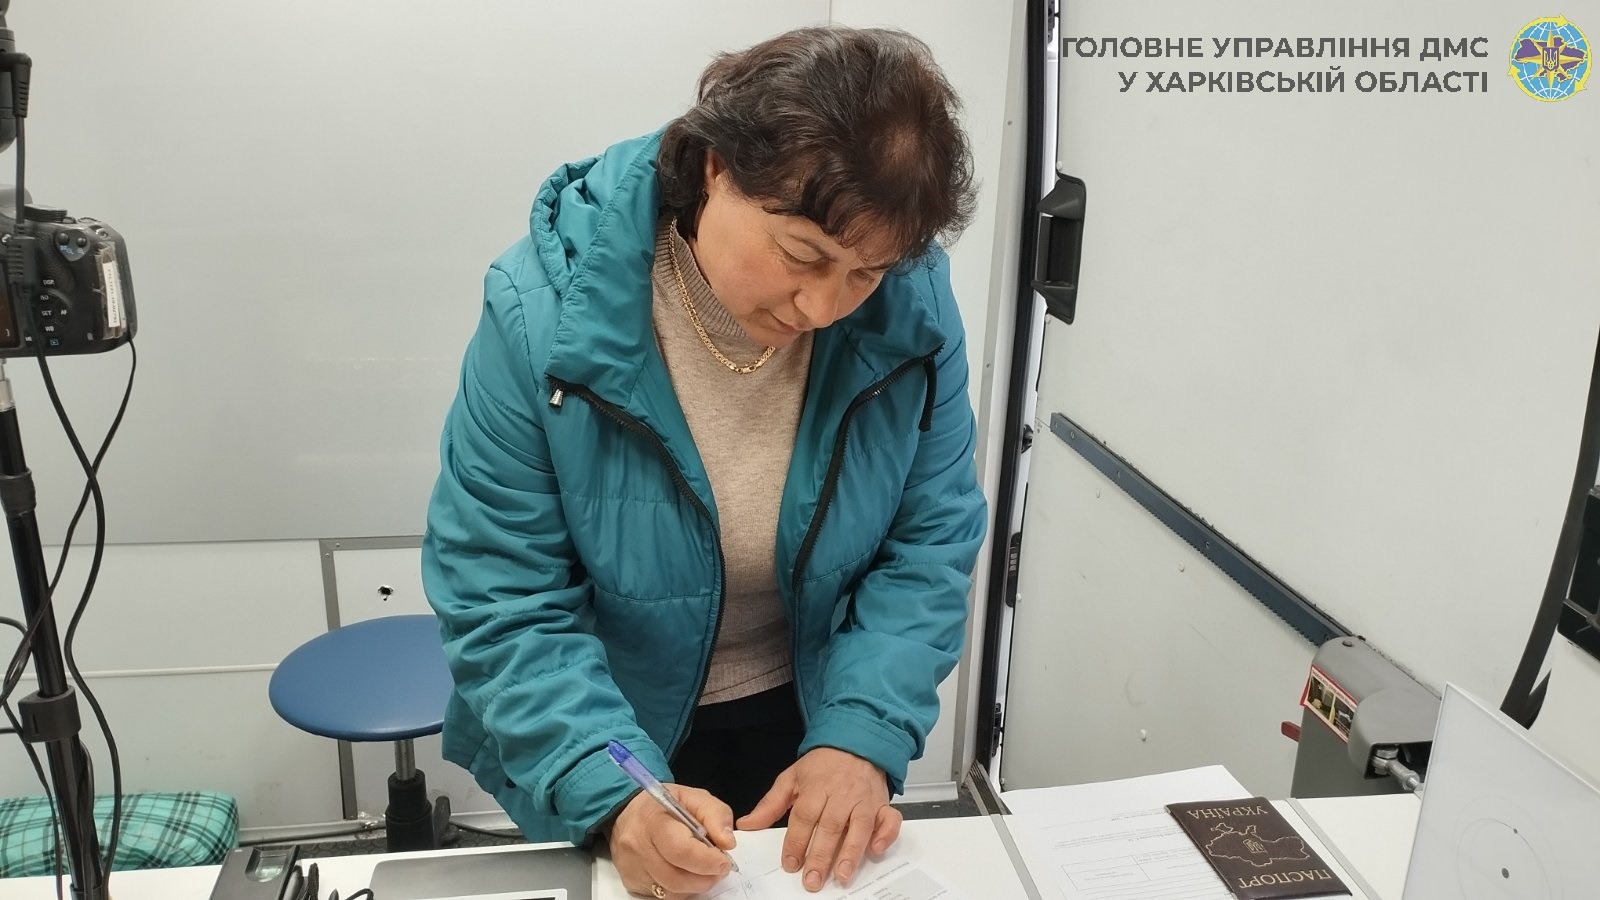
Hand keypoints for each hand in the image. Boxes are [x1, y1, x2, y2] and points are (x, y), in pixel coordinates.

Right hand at [609, 785, 735, 898]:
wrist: (628, 814)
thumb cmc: (663, 806)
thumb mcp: (693, 797)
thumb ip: (716, 815)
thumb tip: (727, 843)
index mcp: (653, 819)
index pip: (681, 850)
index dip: (708, 860)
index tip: (724, 861)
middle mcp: (637, 846)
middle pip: (676, 877)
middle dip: (706, 877)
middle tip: (719, 868)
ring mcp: (632, 867)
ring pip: (671, 891)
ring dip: (696, 885)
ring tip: (706, 871)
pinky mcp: (632, 882)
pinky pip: (663, 895)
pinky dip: (682, 890)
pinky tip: (687, 874)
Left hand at [737, 747, 902, 891]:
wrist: (856, 741)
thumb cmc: (823, 765)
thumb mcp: (792, 778)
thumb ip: (770, 804)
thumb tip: (748, 824)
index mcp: (816, 787)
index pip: (804, 816)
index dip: (797, 841)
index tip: (790, 864)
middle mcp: (841, 794)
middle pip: (830, 826)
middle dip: (821, 856)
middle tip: (812, 880)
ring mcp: (864, 799)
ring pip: (860, 827)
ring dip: (851, 853)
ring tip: (842, 876)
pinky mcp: (883, 804)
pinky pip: (889, 820)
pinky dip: (885, 834)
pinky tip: (876, 850)